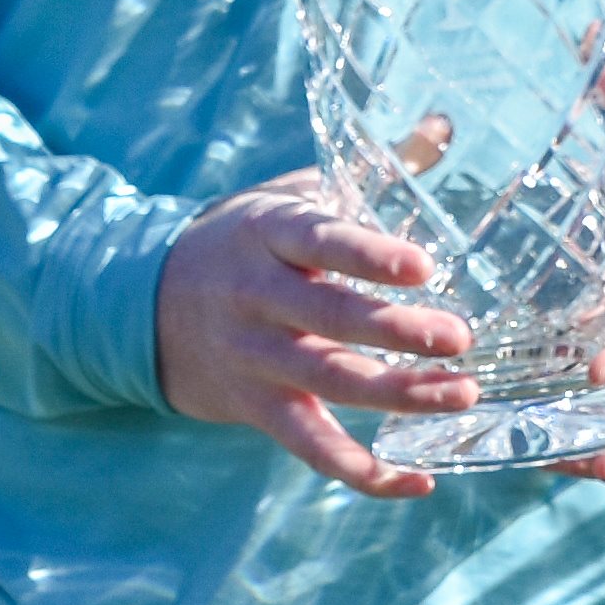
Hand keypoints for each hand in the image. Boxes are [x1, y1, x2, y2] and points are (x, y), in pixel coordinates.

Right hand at [155, 166, 475, 496]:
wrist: (145, 304)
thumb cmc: (245, 239)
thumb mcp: (290, 195)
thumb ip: (369, 167)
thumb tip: (442, 124)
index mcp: (269, 234)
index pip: (319, 241)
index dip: (368, 255)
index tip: (421, 265)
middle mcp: (257, 297)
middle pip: (329, 318)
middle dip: (395, 332)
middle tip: (459, 338)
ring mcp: (254, 358)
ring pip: (328, 383)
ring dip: (396, 396)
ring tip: (460, 395)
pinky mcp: (257, 408)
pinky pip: (311, 447)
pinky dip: (361, 470)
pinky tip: (417, 480)